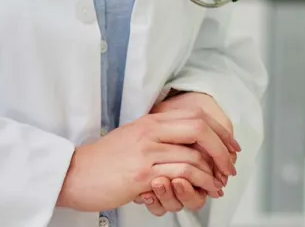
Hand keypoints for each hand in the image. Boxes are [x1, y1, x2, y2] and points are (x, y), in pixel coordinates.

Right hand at [56, 108, 234, 212]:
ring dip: (212, 171)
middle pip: (200, 129)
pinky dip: (197, 183)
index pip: (197, 116)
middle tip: (230, 164)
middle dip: (222, 148)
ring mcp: (147, 151)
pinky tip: (203, 189)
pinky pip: (179, 175)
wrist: (74, 173)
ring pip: (193, 155)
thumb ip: (161, 136)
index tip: (230, 144)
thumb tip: (191, 145)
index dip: (219, 130)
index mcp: (153, 120)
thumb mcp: (136, 137)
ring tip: (218, 183)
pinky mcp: (141, 174)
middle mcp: (152, 131)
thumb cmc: (105, 159)